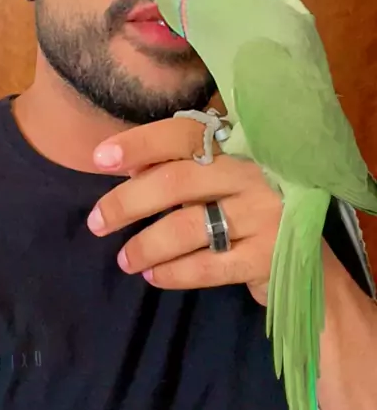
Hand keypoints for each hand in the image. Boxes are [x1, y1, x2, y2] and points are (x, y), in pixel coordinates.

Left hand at [86, 117, 282, 305]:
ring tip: (124, 259)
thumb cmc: (250, 206)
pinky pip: (208, 267)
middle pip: (177, 181)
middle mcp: (252, 173)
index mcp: (237, 145)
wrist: (312, 257)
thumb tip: (127, 169)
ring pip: (187, 227)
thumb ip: (182, 167)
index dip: (140, 143)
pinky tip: (153, 275)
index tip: (100, 158)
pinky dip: (173, 273)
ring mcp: (264, 214)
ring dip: (146, 245)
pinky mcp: (269, 257)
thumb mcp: (222, 177)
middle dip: (128, 202)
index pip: (183, 133)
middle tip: (97, 222)